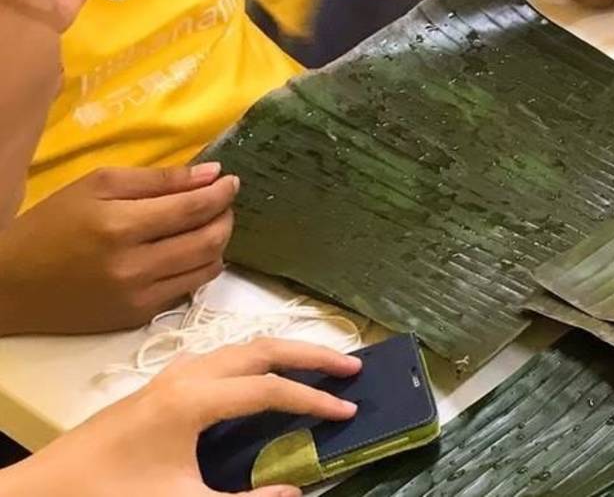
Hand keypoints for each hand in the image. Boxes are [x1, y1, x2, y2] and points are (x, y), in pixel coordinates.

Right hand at [0, 164, 235, 334]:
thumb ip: (159, 179)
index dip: (222, 193)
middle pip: (209, 240)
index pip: (194, 208)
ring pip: (207, 268)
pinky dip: (199, 268)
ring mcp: (138, 297)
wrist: (11, 285)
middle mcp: (134, 266)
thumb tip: (212, 174)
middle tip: (223, 203)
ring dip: (219, 244)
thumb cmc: (51, 225)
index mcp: (121, 226)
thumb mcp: (97, 185)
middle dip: (226, 217)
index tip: (231, 182)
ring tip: (209, 226)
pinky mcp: (136, 317)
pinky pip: (187, 290)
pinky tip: (188, 253)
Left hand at [10, 339, 359, 496]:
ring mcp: (170, 376)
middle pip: (263, 348)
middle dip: (311, 354)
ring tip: (315, 365)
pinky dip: (252, 359)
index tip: (350, 410)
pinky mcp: (159, 386)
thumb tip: (296, 493)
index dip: (316, 400)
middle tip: (351, 367)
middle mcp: (187, 376)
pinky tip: (256, 379)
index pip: (273, 389)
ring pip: (240, 347)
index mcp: (196, 400)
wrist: (45, 490)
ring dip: (282, 352)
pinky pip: (219, 358)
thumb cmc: (114, 495)